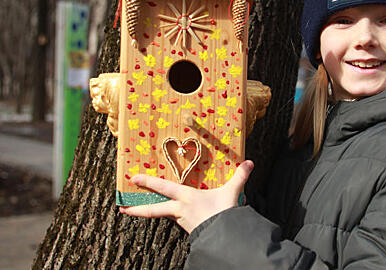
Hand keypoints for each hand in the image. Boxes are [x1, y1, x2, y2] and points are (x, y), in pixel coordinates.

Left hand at [119, 160, 253, 232]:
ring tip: (135, 211)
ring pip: (162, 215)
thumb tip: (249, 162)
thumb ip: (239, 176)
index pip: (163, 188)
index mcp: (187, 197)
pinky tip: (170, 215)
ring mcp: (182, 220)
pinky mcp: (187, 228)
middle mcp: (180, 209)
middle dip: (136, 208)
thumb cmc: (224, 213)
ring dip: (149, 212)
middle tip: (121, 208)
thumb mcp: (232, 192)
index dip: (148, 182)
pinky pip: (174, 219)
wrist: (225, 237)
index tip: (133, 178)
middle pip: (153, 209)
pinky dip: (169, 216)